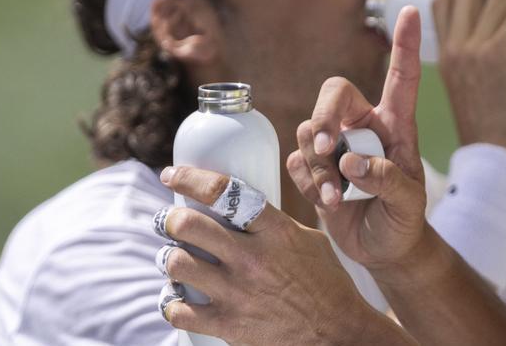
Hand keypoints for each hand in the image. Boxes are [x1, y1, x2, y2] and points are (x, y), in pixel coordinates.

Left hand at [156, 167, 411, 345]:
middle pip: (189, 225)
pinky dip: (172, 303)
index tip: (172, 175)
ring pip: (178, 264)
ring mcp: (238, 293)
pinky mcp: (230, 325)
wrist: (337, 333)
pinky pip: (179, 311)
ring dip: (169, 259)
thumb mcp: (310, 241)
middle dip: (168, 219)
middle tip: (168, 221)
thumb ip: (275, 225)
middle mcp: (252, 258)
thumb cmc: (327, 284)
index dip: (190, 179)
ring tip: (175, 259)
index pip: (224, 192)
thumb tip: (242, 214)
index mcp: (275, 231)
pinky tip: (177, 298)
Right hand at [287, 6, 428, 271]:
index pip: (401, 77)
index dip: (405, 44)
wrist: (385, 250)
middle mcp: (362, 127)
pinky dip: (309, 181)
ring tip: (338, 196)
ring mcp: (335, 146)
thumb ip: (386, 179)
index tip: (409, 9)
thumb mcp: (408, 202)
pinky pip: (297, 161)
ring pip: (310, 131)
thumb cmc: (404, 219)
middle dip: (324, 116)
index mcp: (395, 124)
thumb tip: (351, 163)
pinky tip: (329, 202)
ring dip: (318, 164)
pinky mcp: (314, 169)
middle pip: (333, 93)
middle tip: (328, 147)